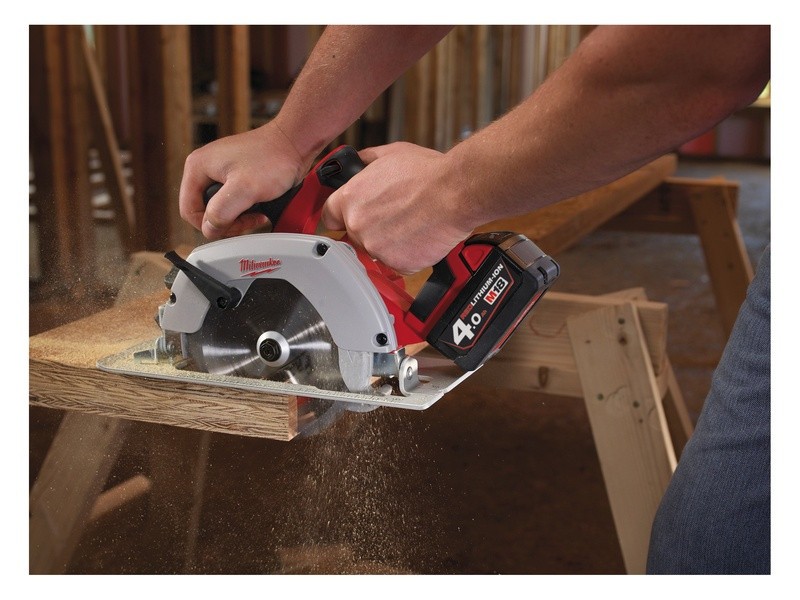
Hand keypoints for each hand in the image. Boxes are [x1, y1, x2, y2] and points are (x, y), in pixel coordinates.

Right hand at [179, 122, 307, 239]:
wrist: (294, 143)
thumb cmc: (273, 158)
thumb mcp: (244, 189)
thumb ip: (222, 211)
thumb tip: (209, 229)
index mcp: (197, 167)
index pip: (188, 210)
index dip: (208, 226)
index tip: (230, 228)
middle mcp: (205, 168)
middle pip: (204, 211)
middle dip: (226, 222)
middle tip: (246, 221)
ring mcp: (221, 172)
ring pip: (220, 208)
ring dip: (237, 218)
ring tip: (255, 214)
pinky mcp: (236, 176)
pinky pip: (233, 202)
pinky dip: (245, 210)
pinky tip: (259, 207)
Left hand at [322, 142, 474, 274]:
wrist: (456, 192)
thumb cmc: (427, 173)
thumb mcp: (390, 154)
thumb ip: (366, 161)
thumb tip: (358, 162)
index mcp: (350, 199)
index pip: (329, 216)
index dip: (340, 215)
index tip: (348, 216)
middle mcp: (358, 226)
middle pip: (354, 235)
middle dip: (370, 227)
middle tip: (393, 216)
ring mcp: (376, 248)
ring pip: (376, 250)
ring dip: (389, 242)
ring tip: (410, 223)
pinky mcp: (397, 264)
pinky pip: (396, 263)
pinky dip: (407, 254)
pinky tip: (419, 235)